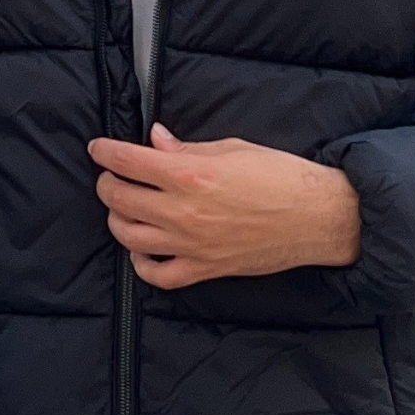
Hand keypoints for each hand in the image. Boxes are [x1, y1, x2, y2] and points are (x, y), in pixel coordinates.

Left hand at [89, 122, 361, 289]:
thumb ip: (187, 148)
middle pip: (120, 198)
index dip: (105, 152)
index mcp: (190, 175)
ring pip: (129, 237)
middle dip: (108, 183)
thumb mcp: (232, 149)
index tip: (97, 148)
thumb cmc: (280, 175)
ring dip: (118, 219)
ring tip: (123, 207)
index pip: (128, 162)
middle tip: (111, 175)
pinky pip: (158, 275)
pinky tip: (141, 249)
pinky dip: (141, 264)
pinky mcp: (204, 269)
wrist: (317, 217)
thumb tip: (155, 140)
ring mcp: (191, 244)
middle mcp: (184, 211)